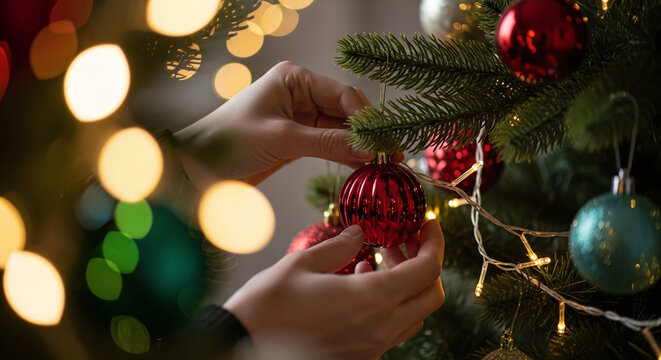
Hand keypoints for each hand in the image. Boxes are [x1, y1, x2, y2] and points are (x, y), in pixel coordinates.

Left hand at [175, 61, 400, 186]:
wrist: (196, 168)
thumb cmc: (228, 143)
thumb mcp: (281, 140)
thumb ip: (326, 143)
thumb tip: (368, 151)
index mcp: (294, 78)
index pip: (342, 95)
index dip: (366, 120)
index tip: (384, 144)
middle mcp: (300, 92)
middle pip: (346, 111)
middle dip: (367, 134)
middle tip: (392, 157)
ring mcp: (300, 115)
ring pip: (340, 129)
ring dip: (359, 146)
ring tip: (383, 166)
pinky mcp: (297, 137)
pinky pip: (329, 143)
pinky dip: (345, 155)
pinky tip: (362, 168)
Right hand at [223, 220, 444, 359]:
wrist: (242, 346)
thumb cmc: (268, 306)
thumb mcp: (302, 264)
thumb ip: (340, 246)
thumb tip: (359, 232)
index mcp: (372, 300)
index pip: (427, 270)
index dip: (435, 242)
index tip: (428, 223)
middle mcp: (381, 328)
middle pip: (431, 295)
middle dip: (426, 262)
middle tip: (405, 238)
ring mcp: (372, 347)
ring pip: (415, 314)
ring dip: (408, 283)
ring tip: (380, 256)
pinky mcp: (361, 357)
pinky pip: (393, 329)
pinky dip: (391, 302)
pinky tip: (362, 281)